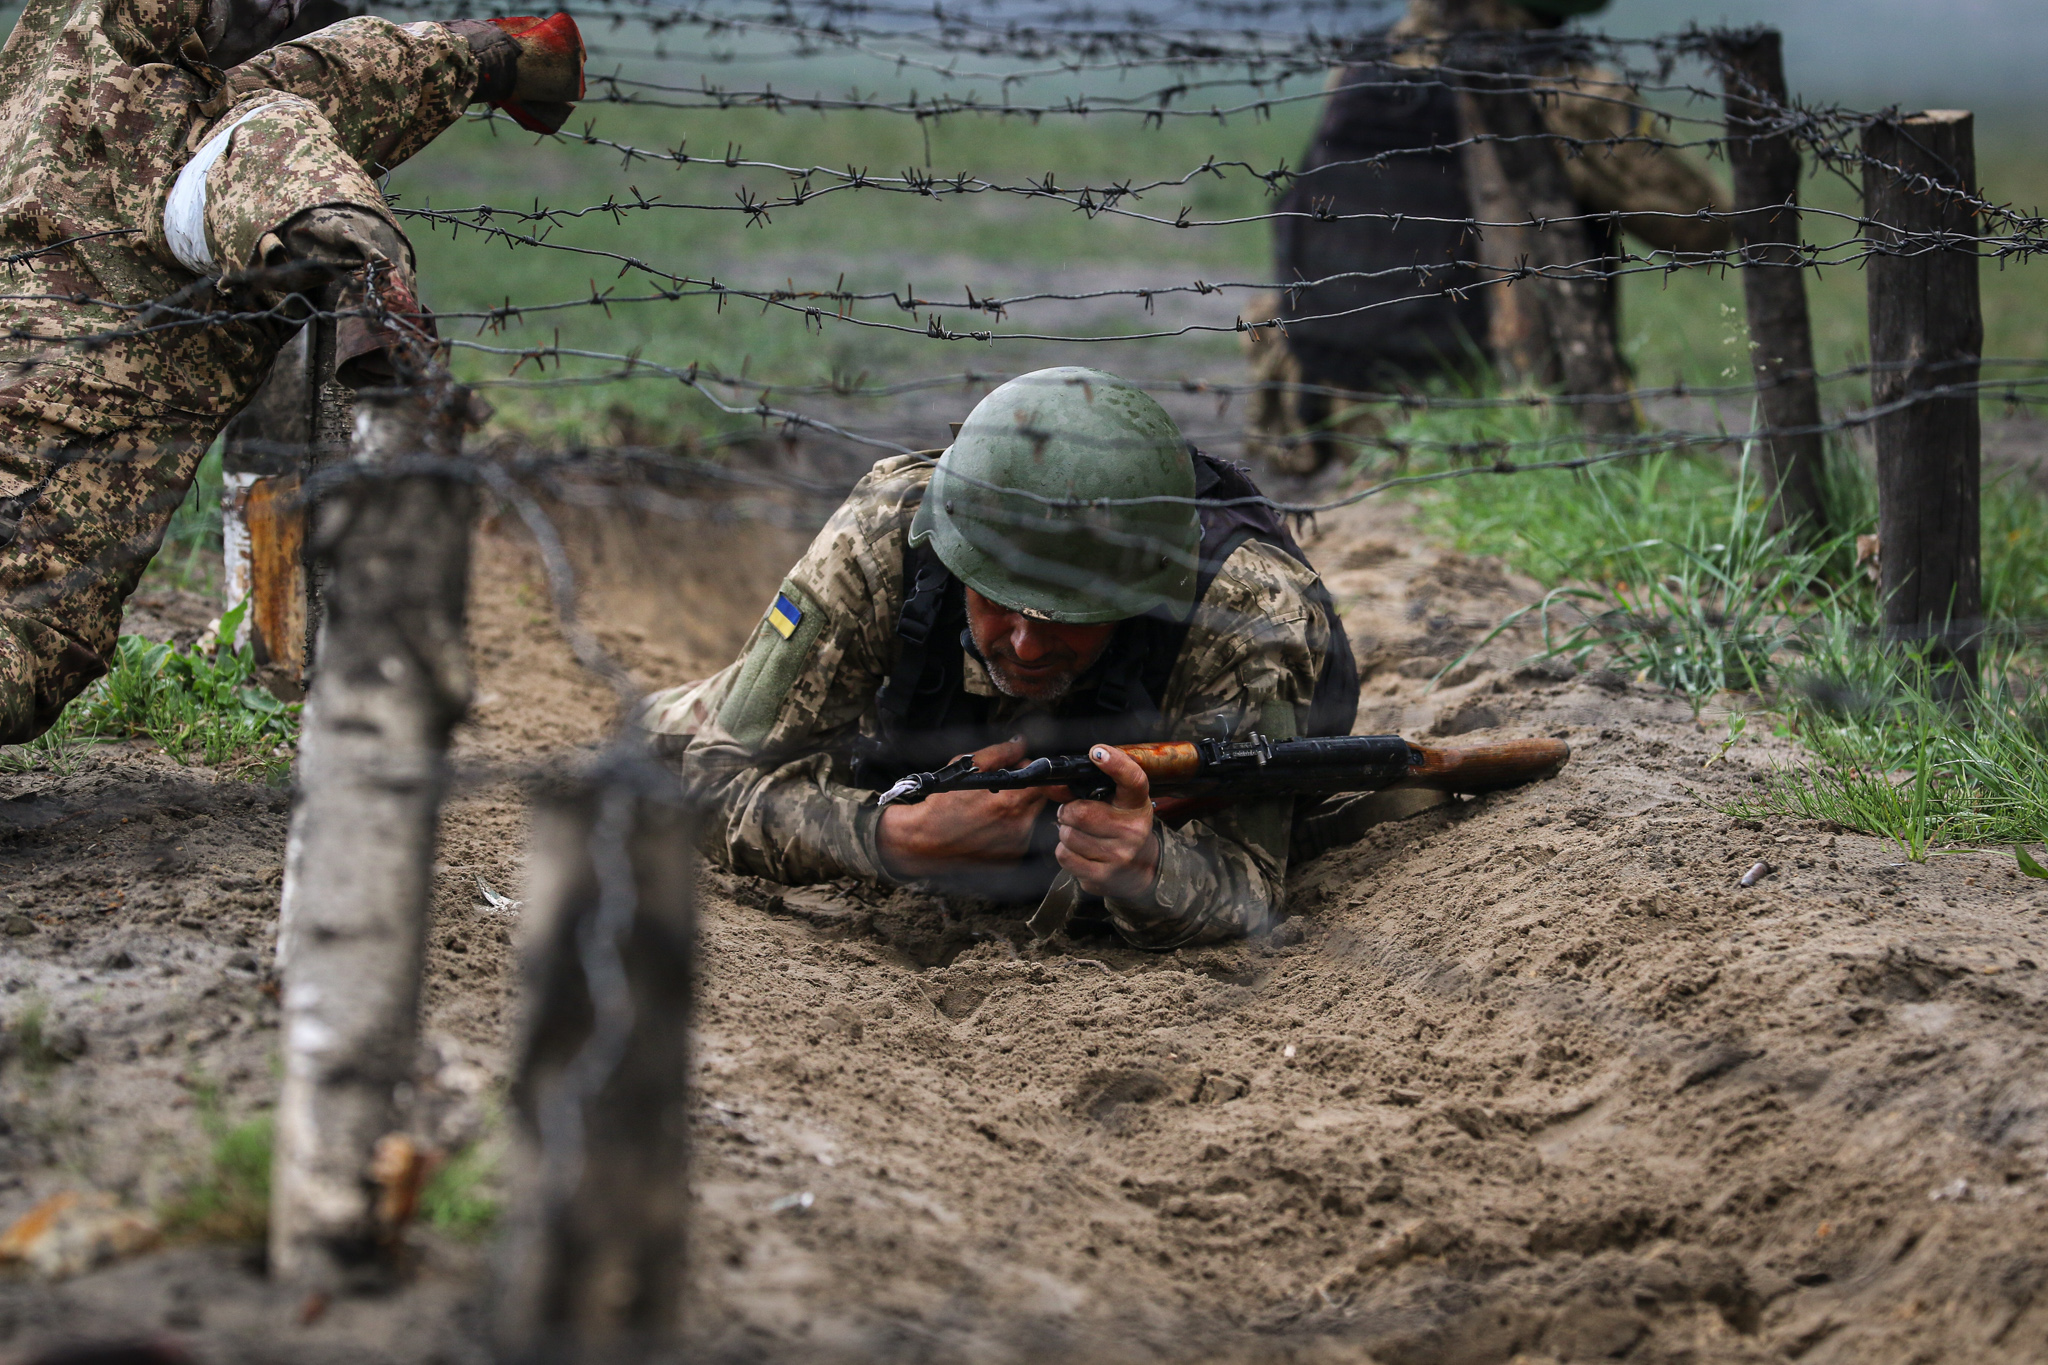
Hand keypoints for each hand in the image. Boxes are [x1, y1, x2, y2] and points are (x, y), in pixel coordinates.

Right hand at [877, 736, 1054, 878]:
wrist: (923, 840)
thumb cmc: (940, 803)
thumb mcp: (966, 767)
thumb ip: (999, 753)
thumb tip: (1020, 744)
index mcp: (1011, 802)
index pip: (1044, 782)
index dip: (1029, 771)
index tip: (1014, 771)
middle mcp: (1018, 827)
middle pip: (1038, 799)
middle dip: (1023, 790)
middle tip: (995, 790)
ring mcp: (1015, 846)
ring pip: (1029, 818)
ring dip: (1016, 810)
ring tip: (986, 810)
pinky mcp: (1010, 859)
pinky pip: (1019, 836)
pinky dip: (1008, 828)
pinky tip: (986, 826)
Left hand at [1055, 745, 1159, 901]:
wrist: (1137, 871)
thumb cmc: (1119, 828)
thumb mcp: (1113, 804)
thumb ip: (1084, 790)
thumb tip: (1051, 785)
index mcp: (1136, 805)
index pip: (1132, 780)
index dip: (1116, 763)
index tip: (1098, 751)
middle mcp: (1133, 829)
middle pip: (1080, 812)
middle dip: (1068, 811)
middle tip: (1074, 813)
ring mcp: (1119, 855)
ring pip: (1068, 835)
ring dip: (1066, 832)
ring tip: (1082, 835)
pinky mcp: (1102, 876)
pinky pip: (1064, 855)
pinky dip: (1065, 851)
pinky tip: (1081, 851)